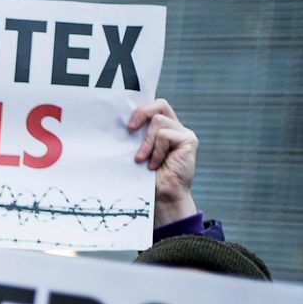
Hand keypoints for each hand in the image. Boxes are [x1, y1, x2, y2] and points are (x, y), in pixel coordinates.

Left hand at [128, 99, 197, 226]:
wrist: (160, 198)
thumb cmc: (144, 179)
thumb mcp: (135, 153)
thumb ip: (134, 138)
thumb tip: (113, 125)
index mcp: (162, 130)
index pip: (155, 107)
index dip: (141, 108)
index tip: (126, 124)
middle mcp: (175, 129)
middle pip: (160, 104)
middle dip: (142, 113)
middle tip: (129, 129)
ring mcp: (183, 134)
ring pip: (158, 122)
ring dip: (146, 142)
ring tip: (142, 160)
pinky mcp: (189, 141)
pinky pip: (165, 135)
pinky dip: (156, 150)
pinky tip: (154, 165)